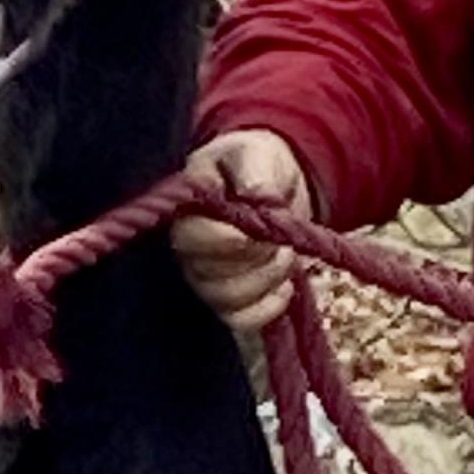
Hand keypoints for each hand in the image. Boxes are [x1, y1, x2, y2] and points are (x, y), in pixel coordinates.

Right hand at [174, 129, 316, 331]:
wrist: (266, 181)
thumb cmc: (251, 163)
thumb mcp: (254, 152)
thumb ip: (254, 168)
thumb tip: (257, 195)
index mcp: (186, 210)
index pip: (189, 239)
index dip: (221, 242)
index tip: (253, 232)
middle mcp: (188, 251)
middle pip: (208, 274)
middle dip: (254, 259)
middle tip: (282, 237)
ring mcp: (205, 278)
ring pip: (226, 300)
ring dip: (266, 280)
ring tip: (288, 254)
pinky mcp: (227, 299)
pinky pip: (241, 320)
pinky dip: (269, 307)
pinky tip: (287, 285)